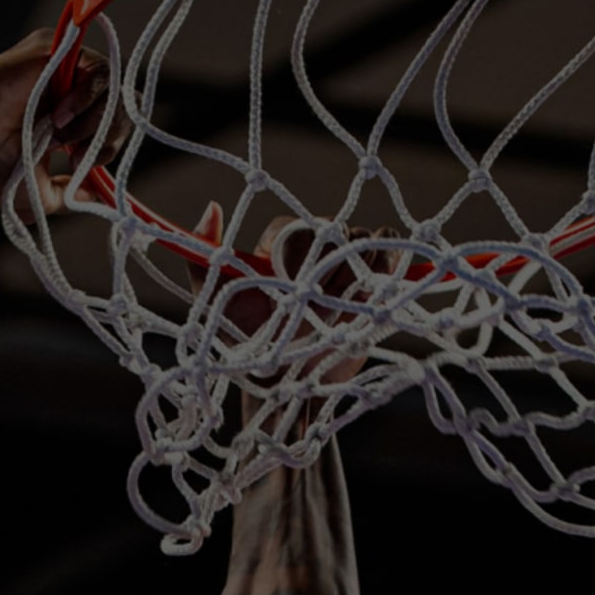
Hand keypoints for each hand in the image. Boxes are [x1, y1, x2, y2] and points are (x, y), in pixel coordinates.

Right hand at [0, 30, 128, 215]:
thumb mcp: (40, 195)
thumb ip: (72, 195)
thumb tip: (99, 197)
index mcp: (68, 125)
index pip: (113, 128)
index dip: (107, 149)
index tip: (78, 168)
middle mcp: (70, 96)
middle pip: (122, 109)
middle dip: (107, 140)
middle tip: (76, 156)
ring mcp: (66, 73)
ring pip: (115, 92)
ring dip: (95, 124)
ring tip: (61, 139)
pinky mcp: (61, 53)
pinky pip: (101, 71)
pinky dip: (88, 100)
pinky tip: (59, 118)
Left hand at [186, 206, 396, 416]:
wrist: (284, 387)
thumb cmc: (246, 347)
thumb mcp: (213, 307)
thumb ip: (204, 263)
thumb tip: (211, 206)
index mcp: (276, 250)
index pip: (293, 228)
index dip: (294, 253)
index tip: (286, 283)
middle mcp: (311, 252)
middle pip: (332, 230)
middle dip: (324, 267)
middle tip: (311, 301)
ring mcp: (344, 265)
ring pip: (363, 238)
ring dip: (353, 272)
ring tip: (334, 308)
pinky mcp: (373, 280)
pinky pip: (390, 248)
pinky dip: (389, 263)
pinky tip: (370, 292)